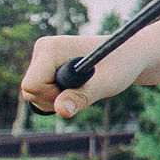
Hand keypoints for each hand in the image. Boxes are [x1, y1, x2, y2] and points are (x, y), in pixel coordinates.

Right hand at [20, 35, 135, 120]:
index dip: (53, 97)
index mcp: (51, 48)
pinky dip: (58, 97)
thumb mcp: (107, 84)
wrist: (130, 54)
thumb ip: (82, 97)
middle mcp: (42, 49)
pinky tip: (77, 87)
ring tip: (85, 86)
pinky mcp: (45, 66)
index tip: (79, 91)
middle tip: (86, 90)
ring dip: (58, 99)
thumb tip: (61, 111)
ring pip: (33, 94)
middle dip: (55, 100)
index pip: (32, 85)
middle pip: (29, 92)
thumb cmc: (123, 65)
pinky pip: (40, 93)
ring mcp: (42, 57)